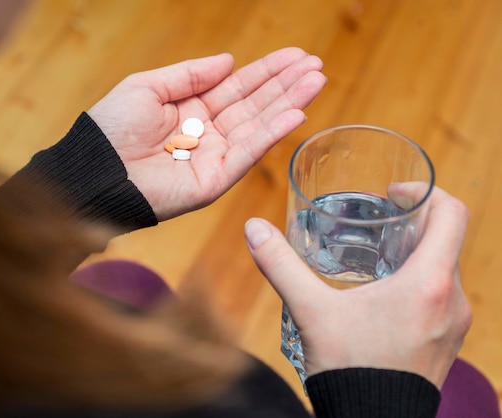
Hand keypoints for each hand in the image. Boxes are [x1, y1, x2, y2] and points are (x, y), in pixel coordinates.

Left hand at [88, 48, 324, 220]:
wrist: (96, 170)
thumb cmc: (112, 129)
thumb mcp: (149, 86)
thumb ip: (190, 74)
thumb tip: (229, 61)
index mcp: (191, 110)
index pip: (237, 87)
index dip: (266, 71)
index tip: (296, 55)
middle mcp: (208, 133)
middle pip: (254, 105)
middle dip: (286, 85)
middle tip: (316, 65)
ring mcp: (213, 158)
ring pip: (258, 127)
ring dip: (288, 104)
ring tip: (316, 81)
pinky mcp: (214, 180)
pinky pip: (247, 154)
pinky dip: (272, 134)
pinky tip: (296, 114)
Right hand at [244, 185, 471, 388]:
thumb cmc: (350, 369)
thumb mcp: (311, 312)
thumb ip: (281, 265)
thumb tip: (253, 228)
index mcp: (428, 283)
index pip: (452, 214)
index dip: (425, 192)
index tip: (393, 193)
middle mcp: (452, 300)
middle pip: (447, 239)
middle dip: (413, 222)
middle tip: (377, 221)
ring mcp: (454, 323)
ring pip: (445, 268)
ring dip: (417, 253)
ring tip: (377, 255)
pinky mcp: (448, 340)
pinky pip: (443, 295)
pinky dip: (421, 280)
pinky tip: (385, 292)